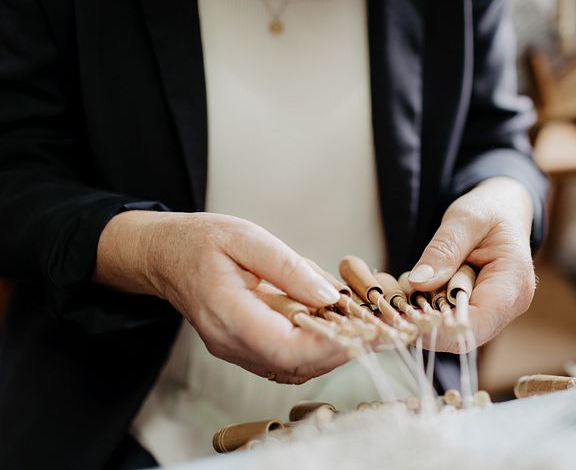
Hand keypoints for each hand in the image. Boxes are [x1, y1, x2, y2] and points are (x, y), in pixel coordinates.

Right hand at [95, 211, 346, 383]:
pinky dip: (314, 348)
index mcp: (228, 314)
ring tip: (364, 329)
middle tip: (380, 331)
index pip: (287, 348)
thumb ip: (289, 269)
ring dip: (331, 352)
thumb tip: (330, 298)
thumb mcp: (248, 238)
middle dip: (342, 351)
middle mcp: (231, 342)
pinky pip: (284, 359)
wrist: (165, 254)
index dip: (331, 346)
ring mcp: (235, 350)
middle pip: (296, 366)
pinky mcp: (242, 348)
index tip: (366, 332)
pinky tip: (332, 326)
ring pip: (293, 368)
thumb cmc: (202, 241)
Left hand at [408, 177, 535, 351]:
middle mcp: (509, 306)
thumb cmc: (489, 210)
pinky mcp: (478, 310)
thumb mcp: (465, 219)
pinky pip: (449, 320)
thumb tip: (418, 282)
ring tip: (398, 299)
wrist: (502, 211)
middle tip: (390, 309)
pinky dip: (427, 311)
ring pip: (452, 331)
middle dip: (425, 324)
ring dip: (423, 318)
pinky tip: (410, 297)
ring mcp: (494, 312)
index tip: (404, 318)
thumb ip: (443, 250)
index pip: (478, 323)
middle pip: (463, 333)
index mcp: (513, 283)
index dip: (441, 329)